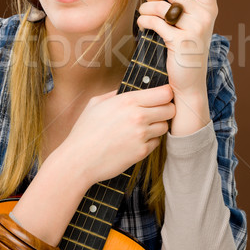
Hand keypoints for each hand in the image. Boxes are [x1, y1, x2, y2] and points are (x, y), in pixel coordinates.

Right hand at [60, 84, 174, 187]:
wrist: (79, 159)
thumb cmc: (84, 131)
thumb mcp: (95, 103)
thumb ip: (115, 94)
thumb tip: (126, 90)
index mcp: (128, 101)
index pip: (165, 93)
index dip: (166, 94)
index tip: (162, 97)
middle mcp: (138, 116)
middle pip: (171, 110)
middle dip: (166, 110)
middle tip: (156, 113)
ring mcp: (141, 135)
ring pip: (165, 127)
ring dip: (157, 126)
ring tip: (142, 128)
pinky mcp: (142, 152)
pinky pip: (156, 143)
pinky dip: (149, 142)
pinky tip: (135, 141)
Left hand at [137, 0, 217, 133]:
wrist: (189, 82)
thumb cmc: (186, 51)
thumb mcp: (193, 26)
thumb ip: (185, 7)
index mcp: (209, 9)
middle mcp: (205, 16)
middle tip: (148, 0)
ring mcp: (194, 29)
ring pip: (161, 5)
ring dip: (146, 8)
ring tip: (144, 15)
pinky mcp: (179, 41)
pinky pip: (155, 22)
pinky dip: (144, 21)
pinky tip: (143, 24)